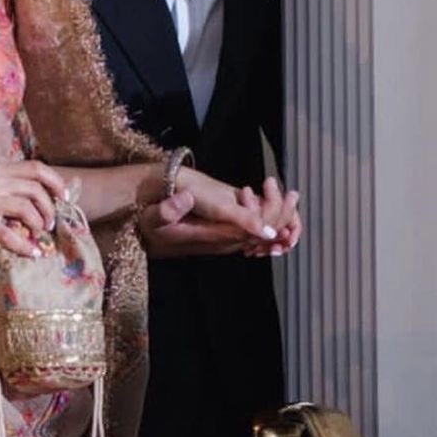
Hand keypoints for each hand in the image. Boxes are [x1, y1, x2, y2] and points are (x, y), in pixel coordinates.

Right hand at [0, 161, 67, 256]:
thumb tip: (34, 200)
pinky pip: (10, 234)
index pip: (35, 167)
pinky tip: (33, 253)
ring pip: (26, 209)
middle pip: (35, 189)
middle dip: (49, 208)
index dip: (55, 181)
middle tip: (49, 223)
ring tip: (38, 235)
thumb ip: (5, 186)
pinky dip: (26, 246)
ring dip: (39, 224)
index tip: (64, 196)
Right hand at [139, 173, 302, 258]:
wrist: (142, 236)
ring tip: (288, 197)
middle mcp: (221, 243)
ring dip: (275, 219)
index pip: (249, 230)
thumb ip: (170, 209)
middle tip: (293, 193)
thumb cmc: (147, 223)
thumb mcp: (153, 216)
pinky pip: (249, 236)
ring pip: (257, 236)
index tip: (281, 193)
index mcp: (212, 237)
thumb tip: (187, 198)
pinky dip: (265, 225)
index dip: (269, 215)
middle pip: (260, 235)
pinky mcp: (220, 238)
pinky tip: (273, 209)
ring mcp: (222, 242)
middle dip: (281, 216)